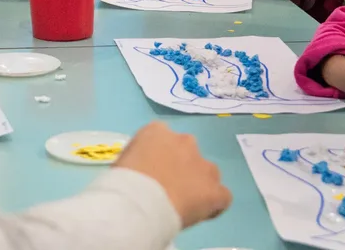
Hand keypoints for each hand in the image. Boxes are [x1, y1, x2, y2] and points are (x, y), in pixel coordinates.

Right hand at [115, 121, 230, 228]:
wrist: (139, 200)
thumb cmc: (123, 181)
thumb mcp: (124, 160)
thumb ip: (140, 158)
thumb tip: (146, 169)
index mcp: (158, 131)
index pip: (164, 140)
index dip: (162, 158)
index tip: (154, 174)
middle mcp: (184, 141)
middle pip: (187, 153)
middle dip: (181, 168)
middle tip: (167, 188)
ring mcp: (203, 164)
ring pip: (207, 172)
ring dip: (198, 183)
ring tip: (185, 202)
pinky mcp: (215, 189)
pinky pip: (221, 195)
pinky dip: (214, 204)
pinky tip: (202, 212)